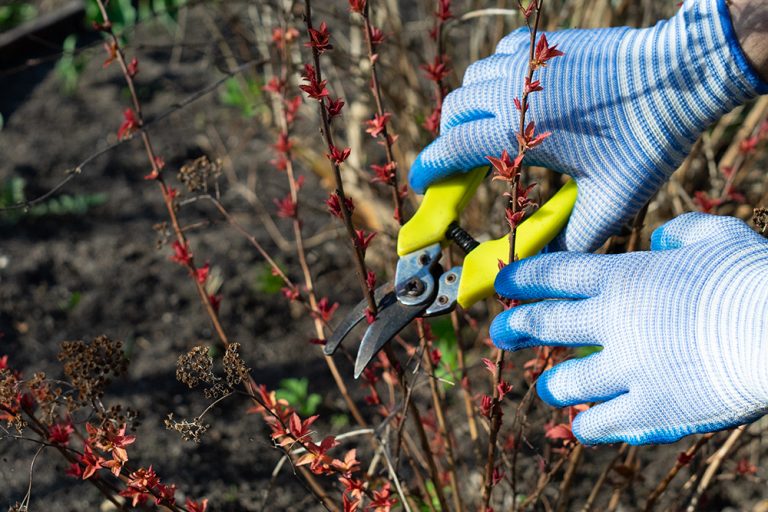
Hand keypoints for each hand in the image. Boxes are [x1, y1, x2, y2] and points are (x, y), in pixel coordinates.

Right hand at [410, 0, 766, 251]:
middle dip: (448, 141)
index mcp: (517, 130)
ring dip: (469, 109)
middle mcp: (510, 90)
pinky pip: (497, 57)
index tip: (422, 184)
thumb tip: (540, 269)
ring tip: (488, 133)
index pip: (451, 149)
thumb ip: (570, 240)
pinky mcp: (543, 45)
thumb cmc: (645, 139)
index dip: (429, 170)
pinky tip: (514, 98)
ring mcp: (526, 62)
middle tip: (462, 167)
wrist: (680, 76)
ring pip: (471, 81)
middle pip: (452, 113)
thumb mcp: (608, 203)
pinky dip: (493, 78)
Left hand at [491, 213, 767, 444]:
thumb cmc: (754, 277)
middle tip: (498, 332)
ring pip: (566, 383)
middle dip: (514, 327)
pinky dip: (588, 426)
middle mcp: (613, 323)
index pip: (554, 275)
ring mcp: (628, 370)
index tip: (503, 285)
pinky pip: (602, 424)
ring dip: (554, 385)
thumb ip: (679, 233)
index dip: (522, 279)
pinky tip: (584, 426)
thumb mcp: (716, 236)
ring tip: (548, 388)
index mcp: (623, 279)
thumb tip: (660, 241)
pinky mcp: (652, 411)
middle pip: (544, 324)